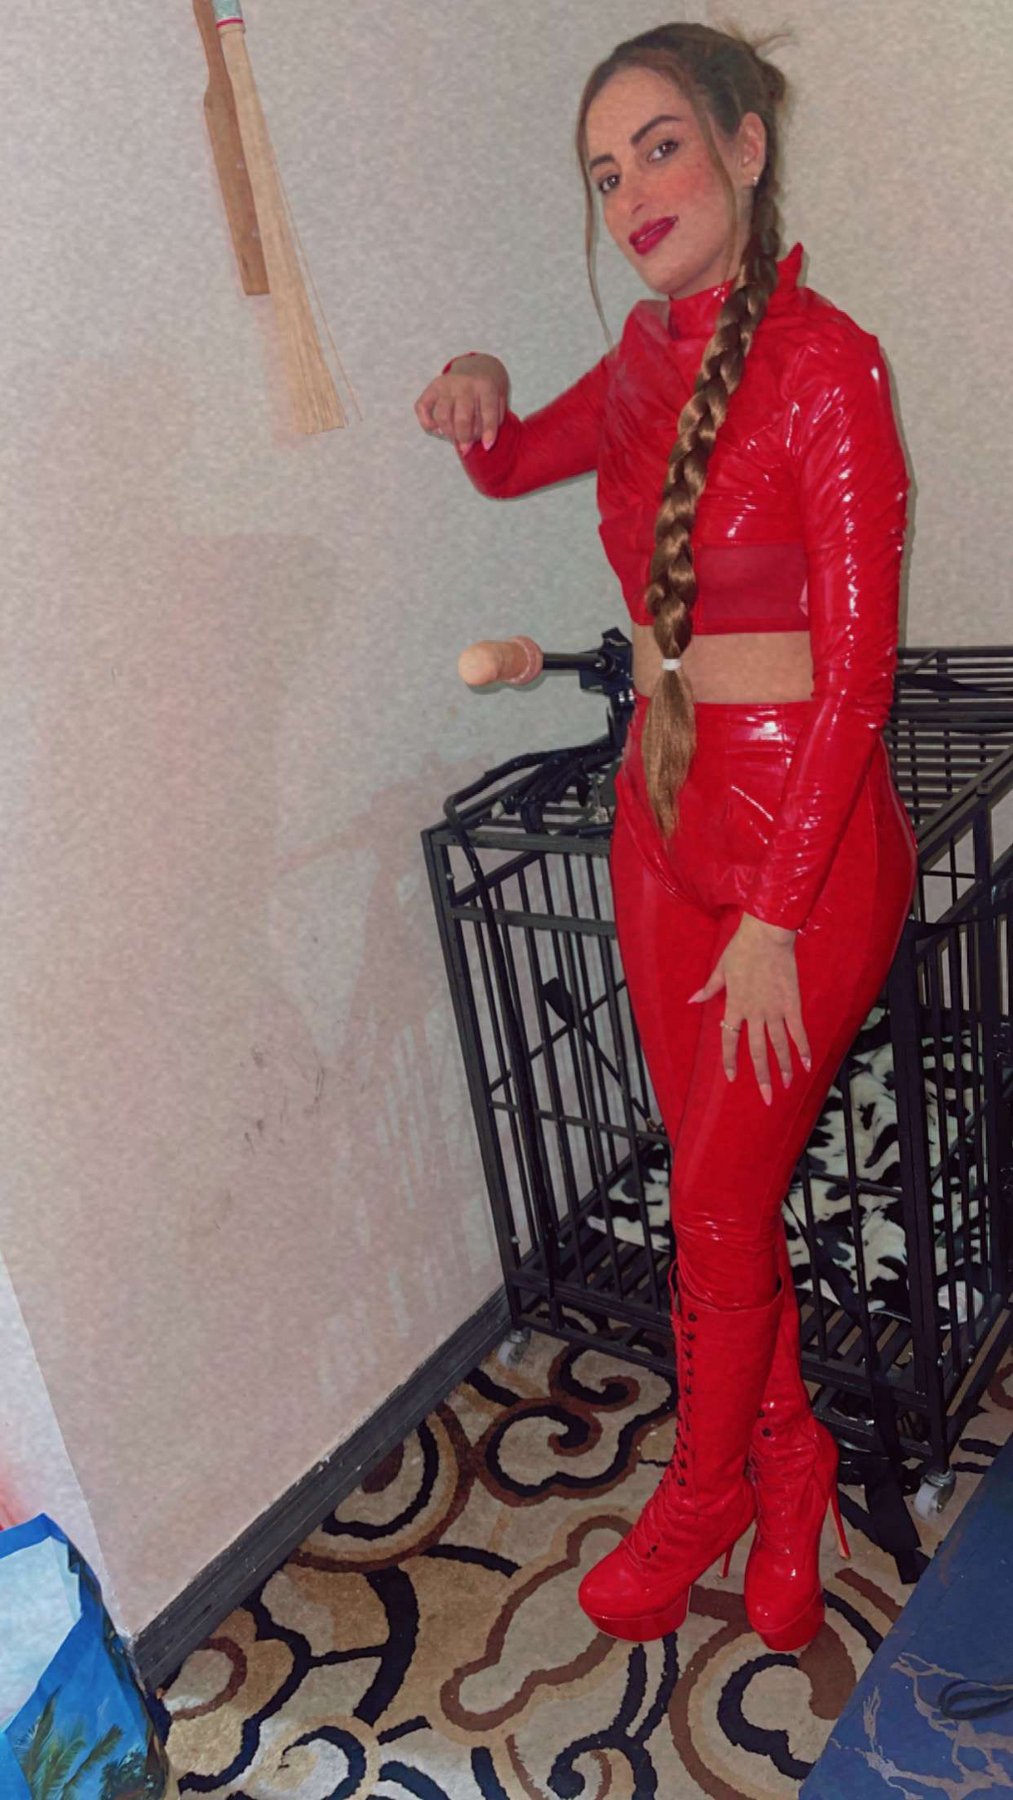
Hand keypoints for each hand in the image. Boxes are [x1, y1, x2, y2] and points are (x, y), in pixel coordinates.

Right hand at [415, 355, 507, 454]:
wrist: (478, 366)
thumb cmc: (489, 391)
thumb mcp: (499, 401)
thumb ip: (491, 422)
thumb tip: (467, 447)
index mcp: (485, 386)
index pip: (487, 411)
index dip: (488, 431)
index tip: (487, 446)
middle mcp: (464, 384)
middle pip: (462, 418)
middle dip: (465, 437)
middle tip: (467, 444)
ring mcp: (446, 385)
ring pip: (442, 416)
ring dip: (448, 433)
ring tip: (454, 436)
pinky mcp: (432, 388)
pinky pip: (421, 407)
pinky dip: (427, 423)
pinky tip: (437, 428)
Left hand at [688, 911, 811, 1104]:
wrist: (766, 936)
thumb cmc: (741, 949)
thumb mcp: (720, 968)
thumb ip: (709, 988)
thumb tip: (692, 1000)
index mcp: (734, 1006)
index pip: (729, 1040)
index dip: (730, 1060)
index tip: (732, 1077)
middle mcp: (754, 1014)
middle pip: (758, 1052)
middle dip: (762, 1077)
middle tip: (768, 1097)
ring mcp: (775, 1010)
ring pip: (779, 1046)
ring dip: (784, 1067)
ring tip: (788, 1084)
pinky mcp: (792, 1004)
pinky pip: (798, 1031)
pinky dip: (803, 1048)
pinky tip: (808, 1064)